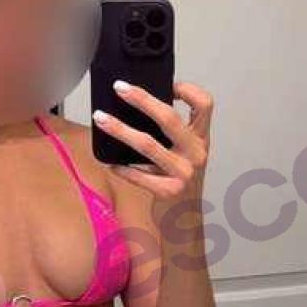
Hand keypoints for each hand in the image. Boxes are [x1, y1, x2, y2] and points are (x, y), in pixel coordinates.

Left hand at [94, 80, 212, 200]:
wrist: (186, 222)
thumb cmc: (180, 183)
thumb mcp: (185, 155)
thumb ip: (173, 135)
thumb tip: (139, 107)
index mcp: (201, 139)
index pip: (205, 105)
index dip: (188, 90)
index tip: (167, 84)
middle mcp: (196, 153)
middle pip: (169, 118)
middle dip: (141, 99)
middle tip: (119, 88)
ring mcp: (183, 173)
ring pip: (147, 144)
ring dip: (120, 129)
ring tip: (101, 119)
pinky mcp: (169, 191)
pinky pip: (138, 174)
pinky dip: (122, 168)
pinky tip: (110, 163)